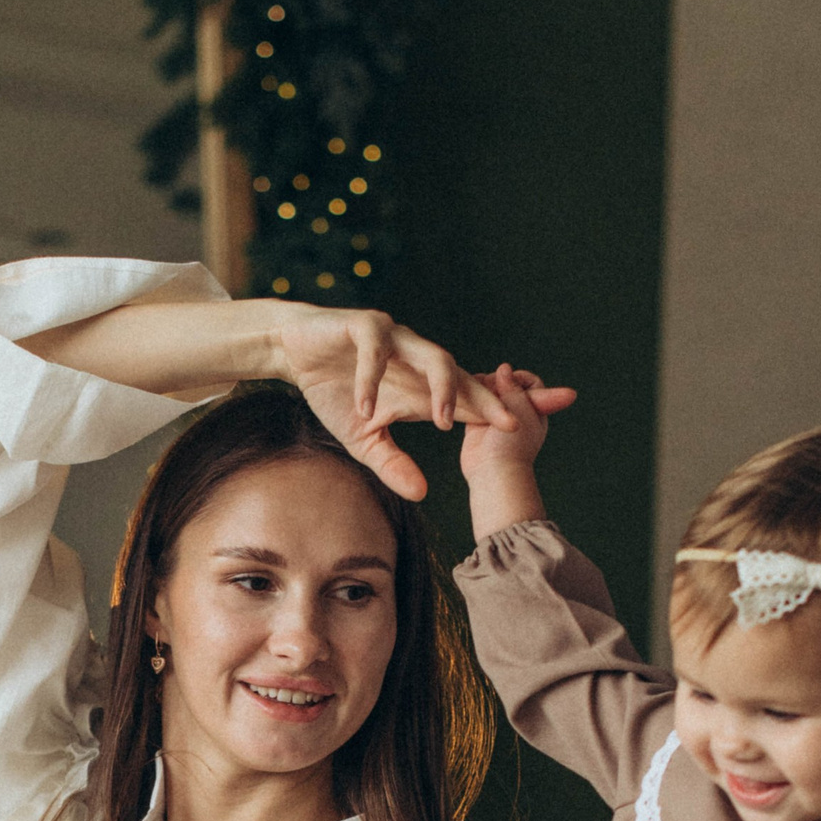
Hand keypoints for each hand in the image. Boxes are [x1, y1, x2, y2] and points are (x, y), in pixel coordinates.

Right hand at [276, 307, 523, 500]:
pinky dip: (371, 379)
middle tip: (513, 422)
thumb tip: (422, 494)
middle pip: (464, 377)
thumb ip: (393, 464)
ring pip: (433, 357)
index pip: (468, 401)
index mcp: (422, 389)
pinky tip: (367, 407)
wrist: (295, 353)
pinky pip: (376, 352)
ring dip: (442, 387)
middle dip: (490, 398)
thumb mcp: (364, 439)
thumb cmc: (333, 392)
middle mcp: (418, 361)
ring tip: (444, 420)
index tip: (524, 432)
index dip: (496, 414)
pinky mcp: (364, 326)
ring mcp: (396, 340)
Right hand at [459, 363, 577, 534]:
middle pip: (507, 385)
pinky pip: (474, 405)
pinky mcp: (478, 425)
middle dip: (498, 381)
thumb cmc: (512, 444)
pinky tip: (464, 395)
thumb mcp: (519, 407)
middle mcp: (517, 413)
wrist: (493, 472)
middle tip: (491, 387)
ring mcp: (497, 419)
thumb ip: (513, 386)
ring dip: (483, 387)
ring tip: (476, 388)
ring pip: (490, 393)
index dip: (518, 377)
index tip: (507, 379)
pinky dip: (470, 397)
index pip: (530, 383)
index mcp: (535, 409)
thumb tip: (503, 368)